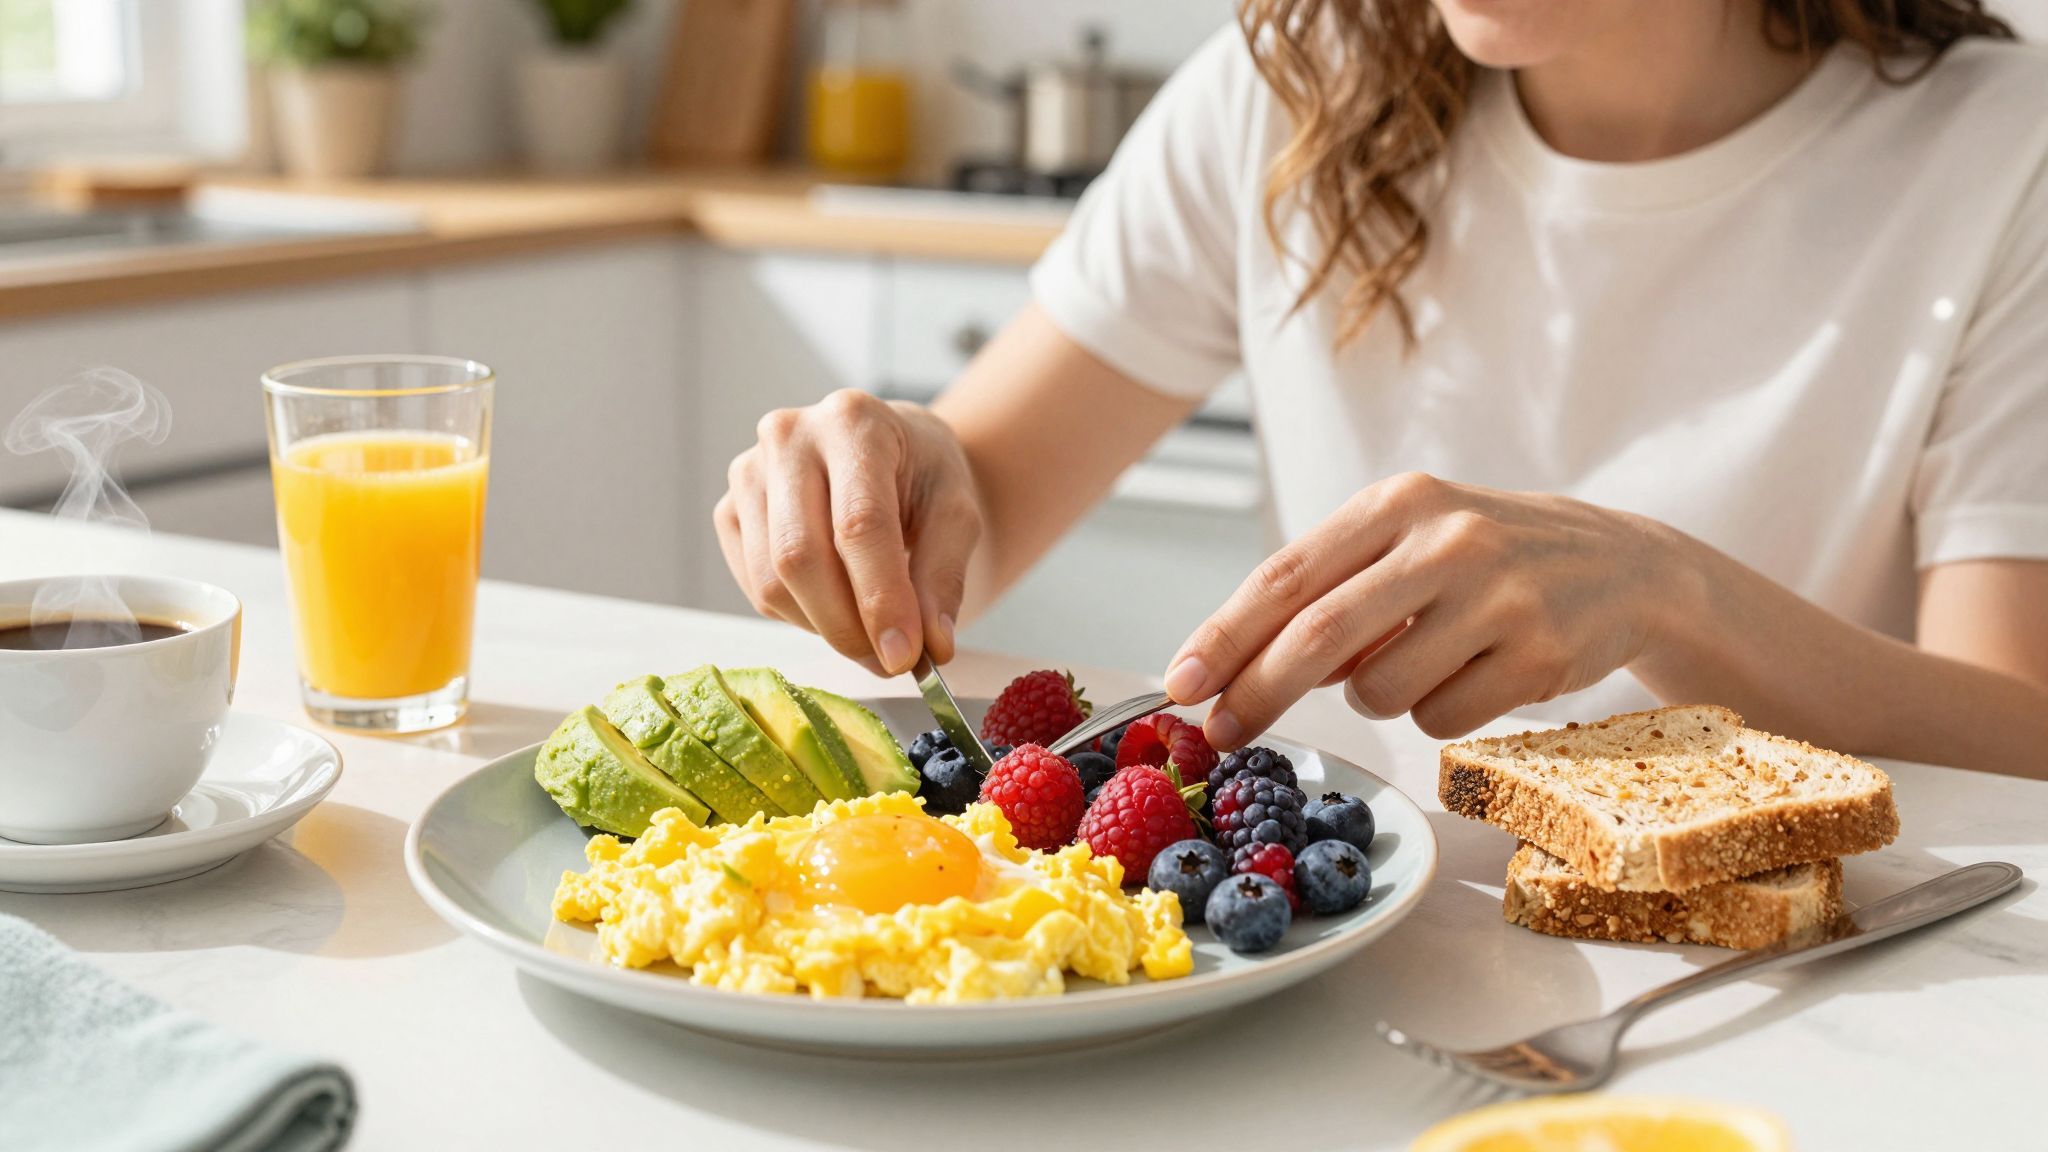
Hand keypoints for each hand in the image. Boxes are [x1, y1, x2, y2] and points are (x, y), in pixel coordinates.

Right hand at [715, 390, 983, 674]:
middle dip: (848, 626)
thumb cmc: (923, 478)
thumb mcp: (957, 515)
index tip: (906, 655)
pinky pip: (756, 589)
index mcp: (854, 421)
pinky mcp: (729, 512)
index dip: (881, 598)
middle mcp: (789, 437)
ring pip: (772, 582)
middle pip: (802, 556)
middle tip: (891, 660)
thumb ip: (945, 578)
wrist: (890, 456)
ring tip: (872, 633)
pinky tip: (837, 605)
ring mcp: (748, 473)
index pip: (859, 523)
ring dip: (826, 628)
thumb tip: (931, 645)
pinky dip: (800, 617)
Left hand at [1163, 472, 1687, 745]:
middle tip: (1218, 734)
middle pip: (1319, 637)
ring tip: (1426, 660)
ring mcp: (1497, 597)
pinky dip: (1438, 714)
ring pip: (1379, 692)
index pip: (1287, 574)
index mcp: (1398, 503)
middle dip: (1257, 694)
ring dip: (1377, 698)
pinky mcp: (1538, 654)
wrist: (1623, 564)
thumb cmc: (1483, 558)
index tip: (1178, 684)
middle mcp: (1446, 540)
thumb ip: (1331, 593)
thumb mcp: (1408, 543)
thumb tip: (1243, 670)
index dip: (1224, 636)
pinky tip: (1477, 674)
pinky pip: (1440, 721)